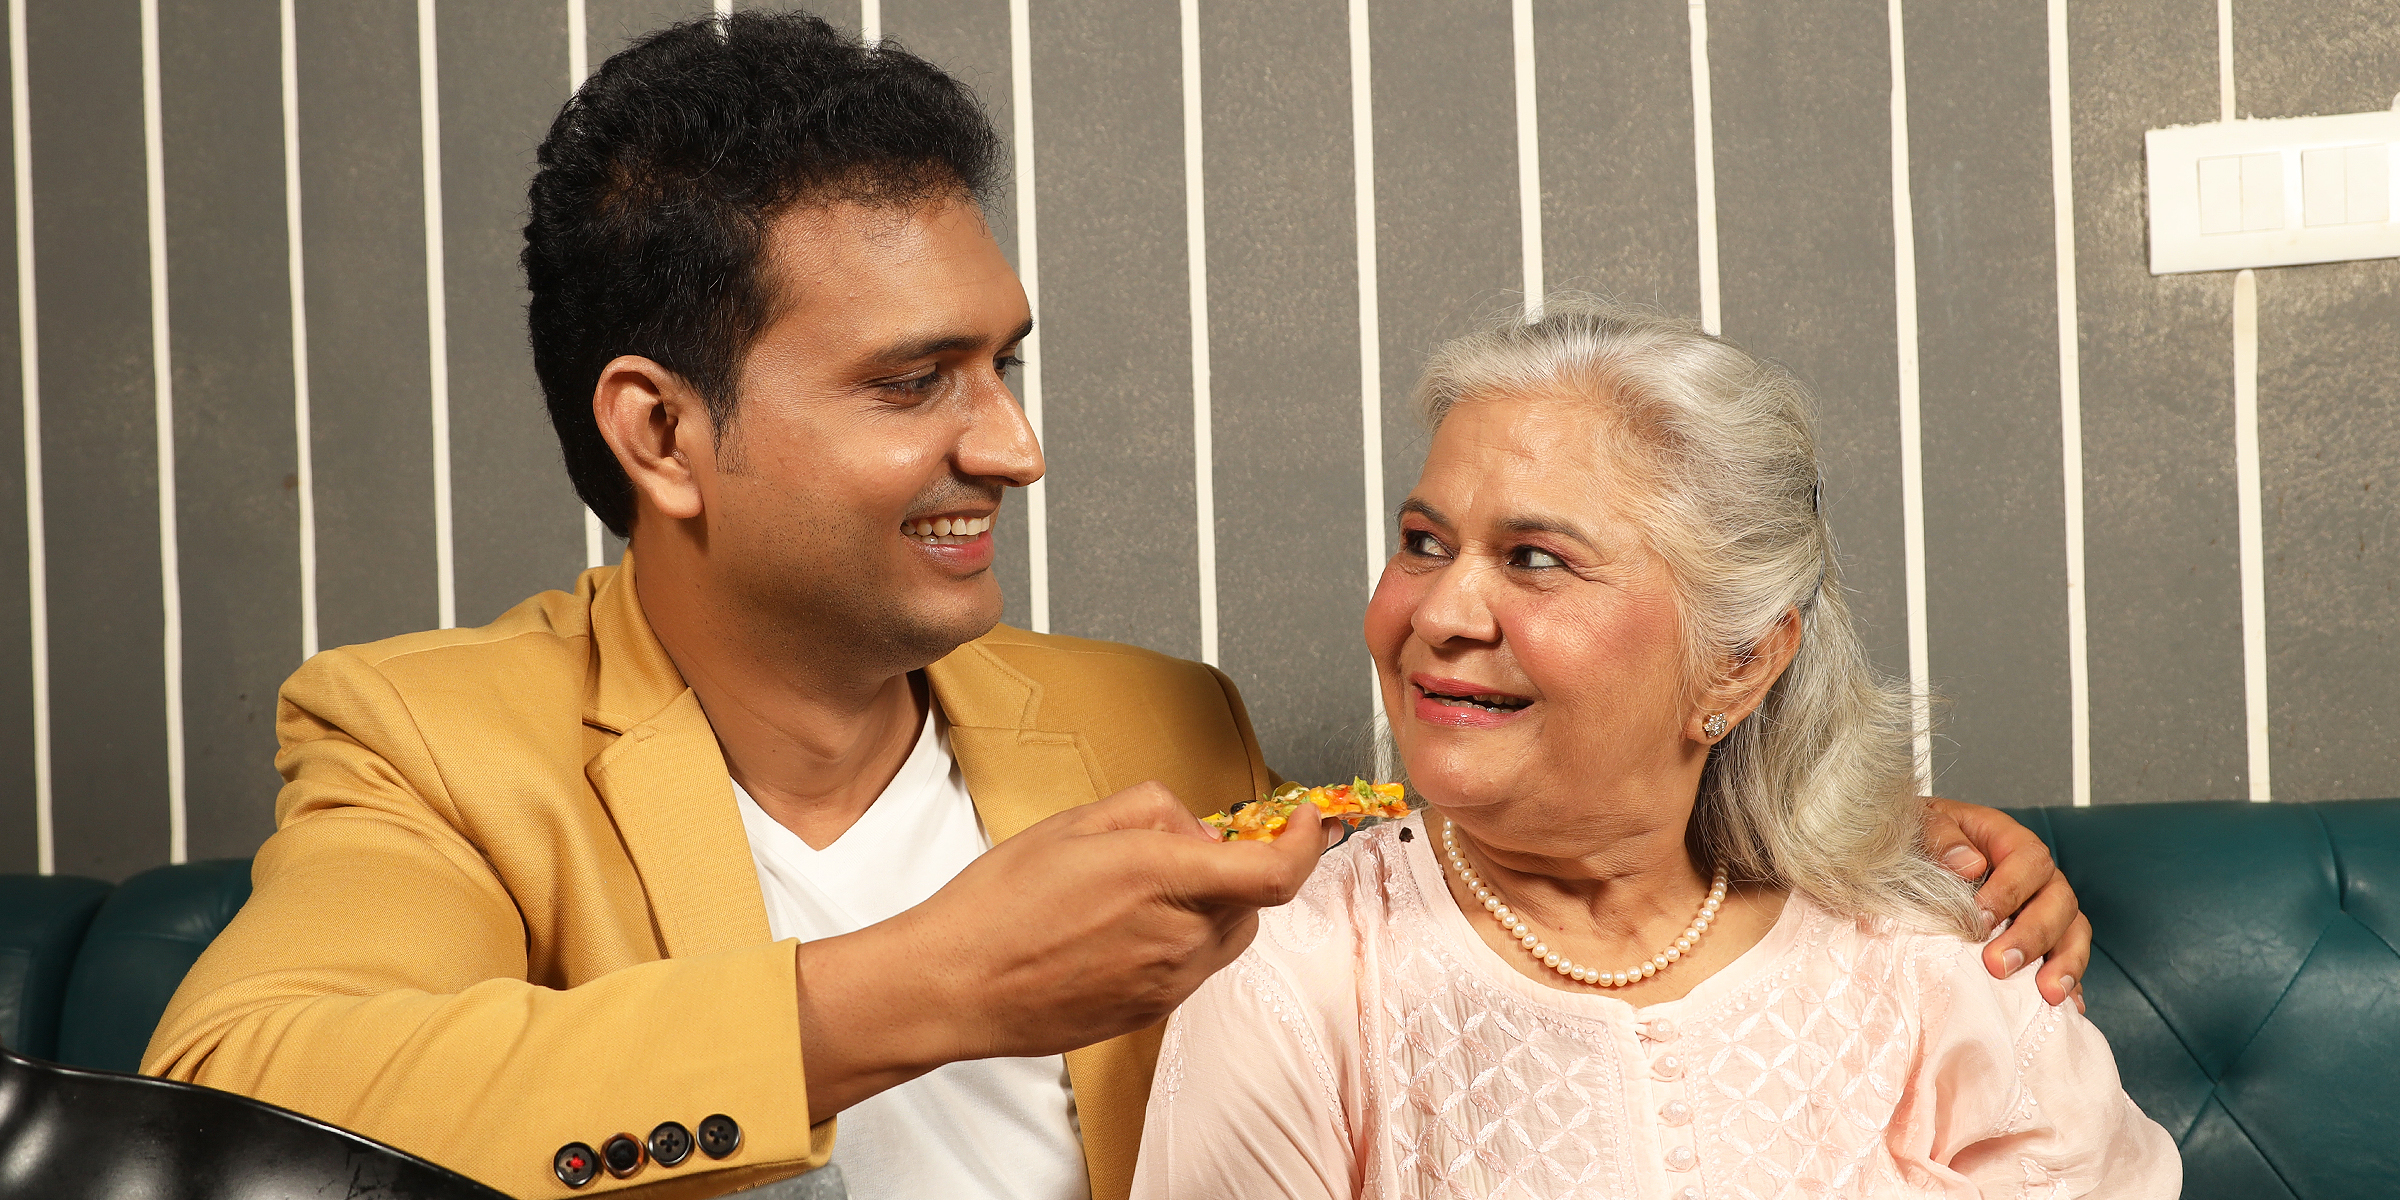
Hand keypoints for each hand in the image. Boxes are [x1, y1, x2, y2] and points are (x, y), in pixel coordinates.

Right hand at [792, 781, 1330, 1120]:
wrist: (957, 985)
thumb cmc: (1001, 903)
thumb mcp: (1075, 822)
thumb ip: (1152, 810)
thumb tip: (1196, 826)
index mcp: (1163, 879)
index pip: (1276, 871)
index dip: (1307, 842)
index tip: (1307, 818)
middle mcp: (1178, 937)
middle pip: (1254, 901)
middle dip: (1239, 867)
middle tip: (1187, 845)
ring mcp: (1169, 982)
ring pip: (1228, 935)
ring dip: (1213, 903)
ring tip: (1141, 889)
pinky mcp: (1152, 1010)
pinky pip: (1195, 965)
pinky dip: (1184, 937)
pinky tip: (1124, 926)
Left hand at [1923, 797, 2089, 1011]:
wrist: (1912, 853)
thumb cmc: (1919, 837)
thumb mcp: (1920, 823)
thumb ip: (1941, 837)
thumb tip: (1968, 865)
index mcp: (2008, 841)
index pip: (2029, 861)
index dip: (2010, 891)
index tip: (1979, 921)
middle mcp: (2036, 875)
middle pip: (2058, 901)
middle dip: (2032, 936)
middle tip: (1999, 965)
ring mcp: (2043, 908)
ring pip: (2072, 931)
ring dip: (2064, 963)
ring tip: (2049, 993)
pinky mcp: (2042, 940)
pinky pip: (2066, 958)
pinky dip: (2070, 981)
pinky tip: (2067, 1005)